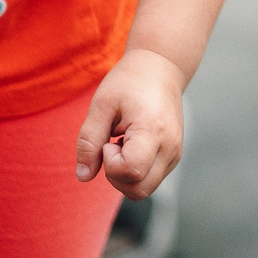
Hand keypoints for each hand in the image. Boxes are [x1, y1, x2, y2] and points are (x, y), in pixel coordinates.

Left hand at [75, 48, 185, 200]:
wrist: (161, 68)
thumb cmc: (129, 82)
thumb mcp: (101, 105)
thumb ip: (88, 141)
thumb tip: (83, 177)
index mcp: (153, 130)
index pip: (130, 171)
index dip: (110, 163)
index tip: (108, 140)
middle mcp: (170, 147)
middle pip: (138, 190)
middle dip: (115, 176)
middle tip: (112, 144)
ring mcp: (175, 153)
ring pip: (143, 189)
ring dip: (124, 175)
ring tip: (123, 142)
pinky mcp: (174, 156)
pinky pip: (149, 180)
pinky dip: (134, 171)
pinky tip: (131, 145)